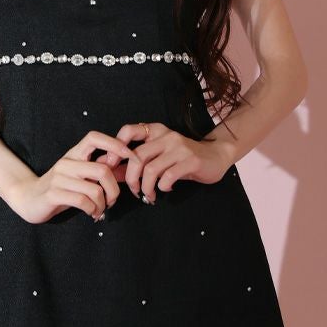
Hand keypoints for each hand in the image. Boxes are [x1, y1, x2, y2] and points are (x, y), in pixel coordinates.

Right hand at [5, 130, 136, 224]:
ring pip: (95, 189)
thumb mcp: (81, 177)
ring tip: (100, 210)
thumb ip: (101, 171)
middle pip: (102, 169)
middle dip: (114, 190)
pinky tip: (91, 214)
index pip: (94, 137)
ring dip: (103, 204)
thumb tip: (128, 168)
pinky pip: (82, 201)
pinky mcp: (54, 194)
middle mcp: (67, 162)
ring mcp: (59, 177)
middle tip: (112, 201)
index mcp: (74, 154)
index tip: (130, 156)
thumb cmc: (60, 188)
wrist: (29, 198)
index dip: (114, 144)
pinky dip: (92, 210)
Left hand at [97, 122, 233, 203]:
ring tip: (149, 195)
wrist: (216, 156)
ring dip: (146, 187)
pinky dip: (162, 187)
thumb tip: (110, 173)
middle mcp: (166, 136)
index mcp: (155, 131)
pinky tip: (165, 189)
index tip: (111, 165)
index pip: (129, 130)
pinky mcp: (191, 160)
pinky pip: (168, 177)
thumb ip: (136, 164)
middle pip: (137, 156)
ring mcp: (179, 148)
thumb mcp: (159, 158)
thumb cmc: (182, 159)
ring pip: (151, 169)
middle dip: (130, 177)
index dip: (115, 147)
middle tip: (134, 191)